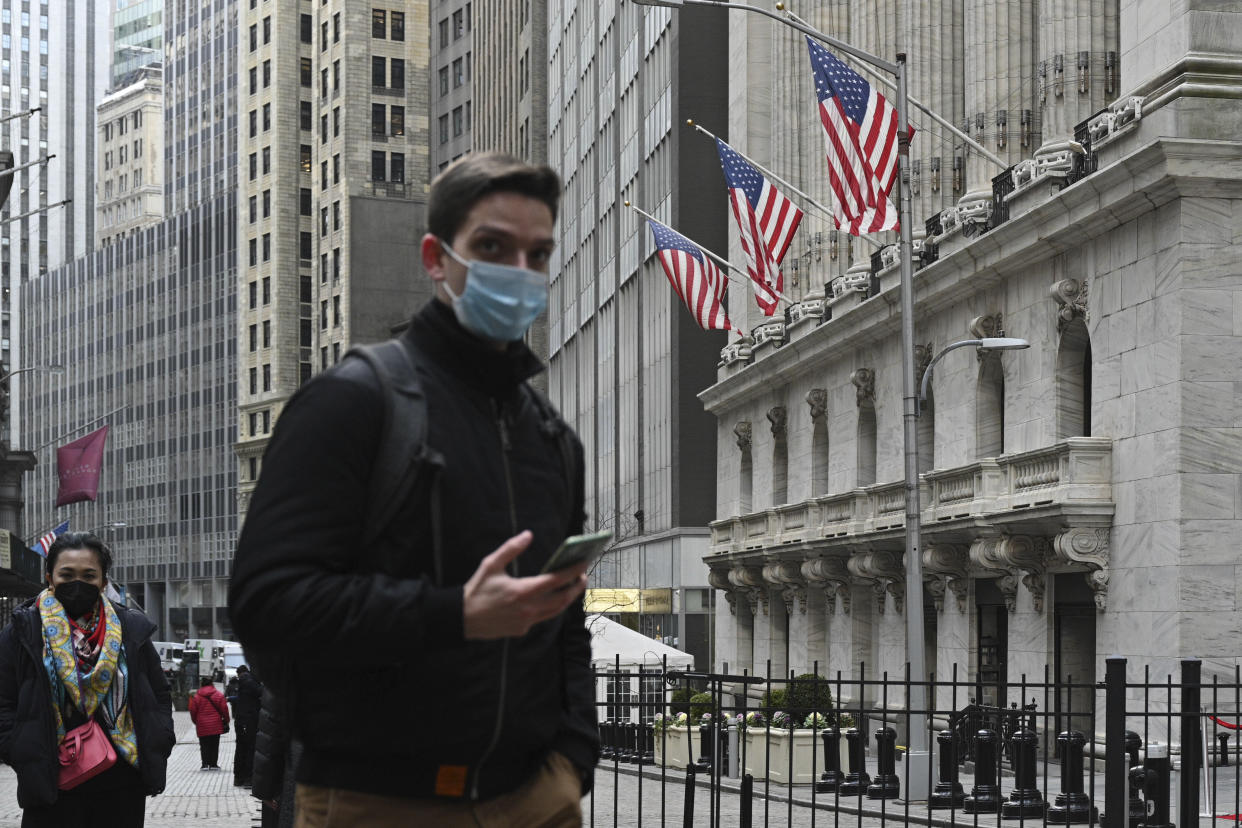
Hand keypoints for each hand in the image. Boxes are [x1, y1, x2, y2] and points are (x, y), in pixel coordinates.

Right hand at [463, 531, 587, 639]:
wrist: (462, 618)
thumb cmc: (477, 590)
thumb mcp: (491, 564)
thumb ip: (511, 548)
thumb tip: (528, 535)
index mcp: (522, 591)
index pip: (556, 580)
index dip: (573, 571)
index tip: (583, 563)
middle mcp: (528, 608)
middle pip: (563, 599)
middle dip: (577, 586)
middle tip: (584, 575)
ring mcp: (526, 621)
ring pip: (556, 611)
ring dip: (568, 599)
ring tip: (574, 586)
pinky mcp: (522, 629)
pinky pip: (543, 618)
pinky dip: (552, 607)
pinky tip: (553, 598)